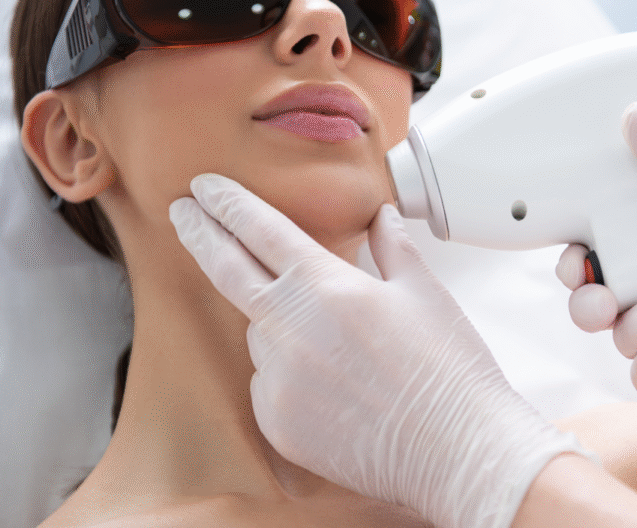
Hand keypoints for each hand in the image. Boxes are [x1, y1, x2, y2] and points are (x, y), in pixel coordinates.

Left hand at [170, 175, 590, 527]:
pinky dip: (287, 374)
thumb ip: (392, 248)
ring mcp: (277, 378)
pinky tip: (332, 384)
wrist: (454, 449)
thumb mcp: (425, 293)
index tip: (205, 188)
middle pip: (226, 270)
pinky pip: (267, 383)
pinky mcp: (276, 422)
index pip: (261, 230)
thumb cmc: (447, 371)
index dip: (228, 203)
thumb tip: (381, 218)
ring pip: (259, 334)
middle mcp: (290, 329)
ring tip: (336, 344)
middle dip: (199, 233)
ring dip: (276, 323)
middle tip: (181, 211)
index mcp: (327, 286)